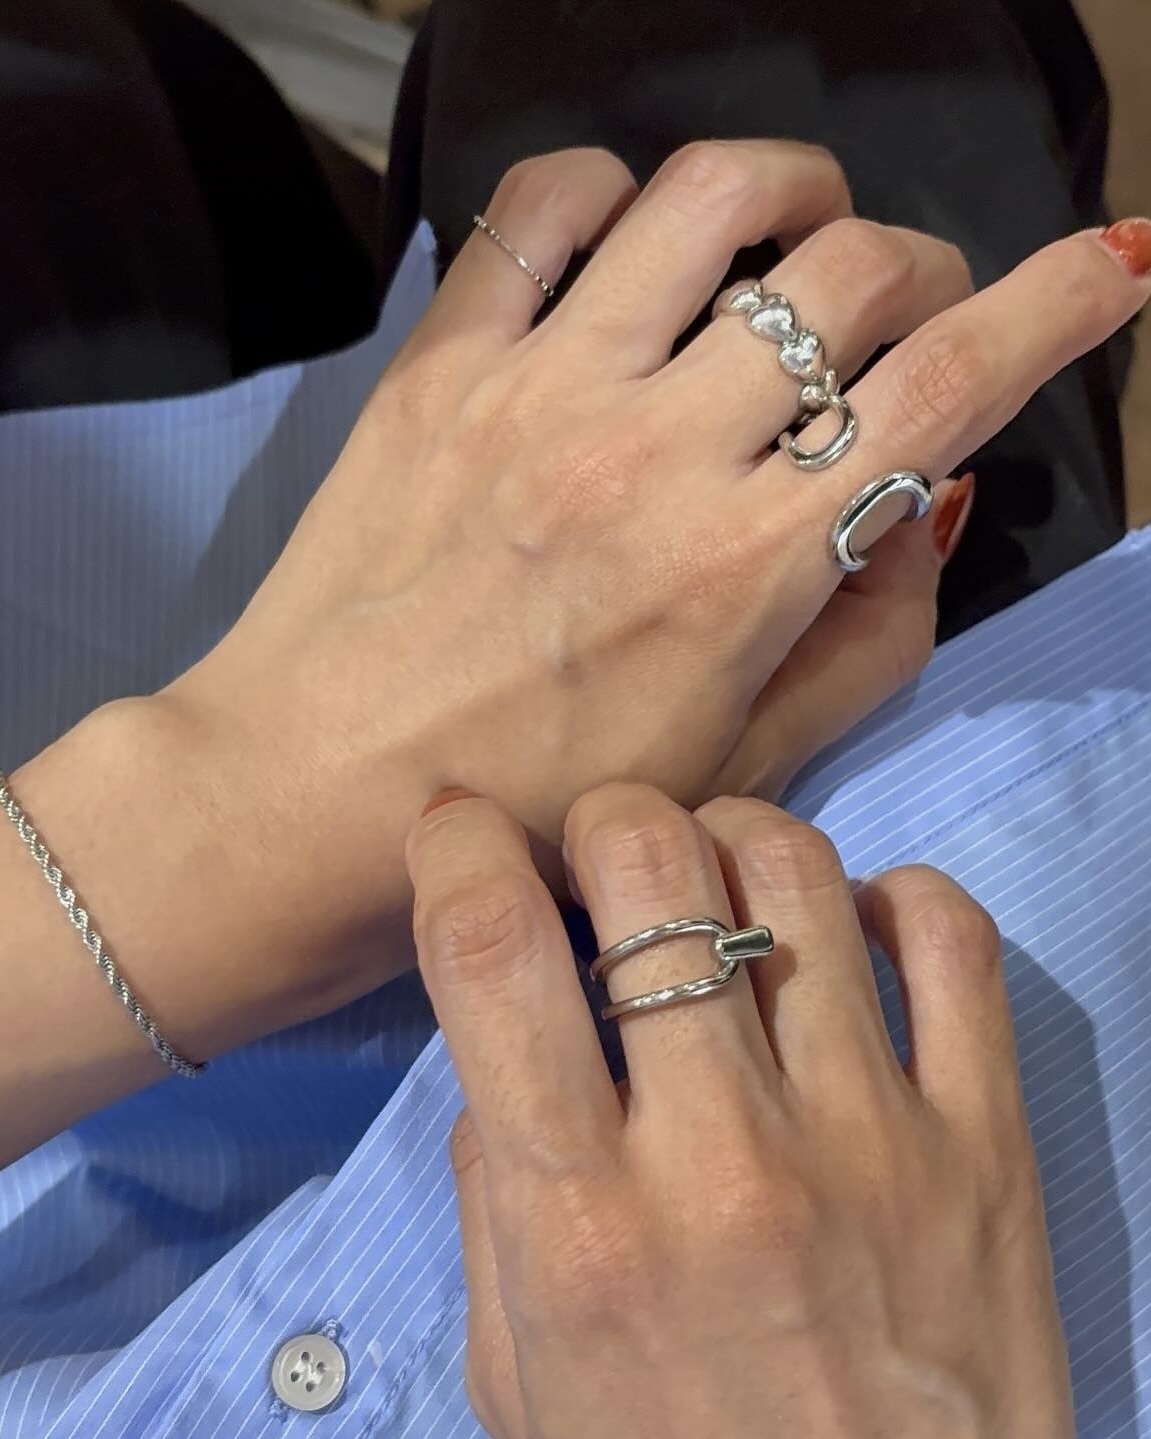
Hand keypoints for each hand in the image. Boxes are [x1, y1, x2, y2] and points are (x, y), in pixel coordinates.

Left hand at [174, 141, 1144, 951]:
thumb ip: (865, 639)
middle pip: (853, 272)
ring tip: (798, 233)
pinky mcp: (442, 364)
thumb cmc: (532, 809)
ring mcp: (539, 390)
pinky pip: (543, 204)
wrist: (312, 793)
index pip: (944, 389)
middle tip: (909, 314)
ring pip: (712, 195)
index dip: (1056, 309)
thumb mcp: (735, 766)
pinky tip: (637, 239)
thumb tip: (935, 497)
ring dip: (794, 189)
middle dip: (924, 267)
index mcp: (743, 568)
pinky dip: (618, 188)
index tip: (1113, 263)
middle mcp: (653, 453)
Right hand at [409, 785, 1072, 1438]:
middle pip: (649, 866)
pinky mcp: (986, 1147)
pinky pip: (955, 940)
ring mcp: (871, 1139)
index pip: (491, 951)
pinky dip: (895, 893)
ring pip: (796, 873)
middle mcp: (723, 1156)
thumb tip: (515, 1037)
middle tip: (603, 857)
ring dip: (731, 838)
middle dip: (605, 821)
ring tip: (716, 880)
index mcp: (583, 1219)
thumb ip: (498, 1192)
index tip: (460, 836)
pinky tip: (853, 925)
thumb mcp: (523, 1371)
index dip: (457, 850)